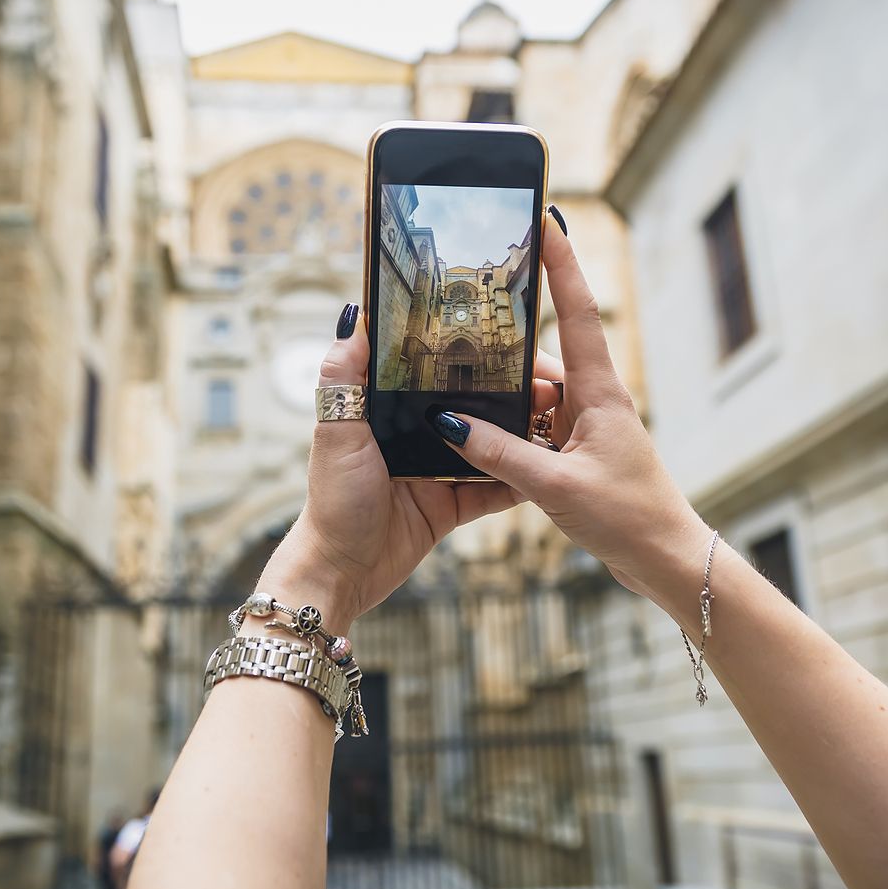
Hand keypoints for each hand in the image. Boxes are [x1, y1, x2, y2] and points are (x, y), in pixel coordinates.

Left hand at [257, 305, 522, 632]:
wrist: (342, 572)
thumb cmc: (332, 501)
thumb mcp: (335, 433)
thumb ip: (342, 376)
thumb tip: (352, 317)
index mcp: (390, 409)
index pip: (435, 369)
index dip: (469, 352)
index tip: (505, 337)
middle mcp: (417, 434)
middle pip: (472, 404)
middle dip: (509, 392)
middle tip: (546, 384)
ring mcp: (439, 469)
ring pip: (490, 445)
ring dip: (520, 434)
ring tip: (555, 420)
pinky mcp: (453, 505)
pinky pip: (494, 490)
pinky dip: (518, 481)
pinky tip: (547, 468)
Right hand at [426, 211, 709, 622]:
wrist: (667, 560)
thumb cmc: (628, 519)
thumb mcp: (555, 486)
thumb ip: (500, 454)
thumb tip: (449, 423)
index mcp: (600, 394)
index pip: (576, 312)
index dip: (560, 262)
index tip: (546, 218)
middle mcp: (594, 401)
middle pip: (542, 355)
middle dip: (505, 339)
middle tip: (464, 313)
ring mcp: (587, 427)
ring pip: (533, 396)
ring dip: (501, 395)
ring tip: (454, 387)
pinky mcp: (579, 454)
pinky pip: (535, 427)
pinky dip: (508, 427)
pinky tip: (477, 437)